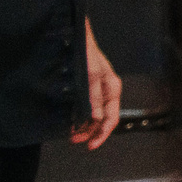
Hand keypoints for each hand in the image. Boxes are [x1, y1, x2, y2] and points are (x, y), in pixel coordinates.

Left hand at [74, 20, 120, 149]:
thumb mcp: (90, 76)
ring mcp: (95, 89)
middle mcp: (105, 91)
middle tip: (74, 140)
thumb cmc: (85, 53)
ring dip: (83, 126)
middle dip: (90, 132)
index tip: (90, 145)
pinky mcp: (85, 87)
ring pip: (93, 114)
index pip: (112, 117)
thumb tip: (96, 120)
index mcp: (112, 88)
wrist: (72, 36)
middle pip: (103, 119)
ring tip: (70, 133)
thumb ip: (94, 99)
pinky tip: (69, 120)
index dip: (102, 134)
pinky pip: (85, 107)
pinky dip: (78, 116)